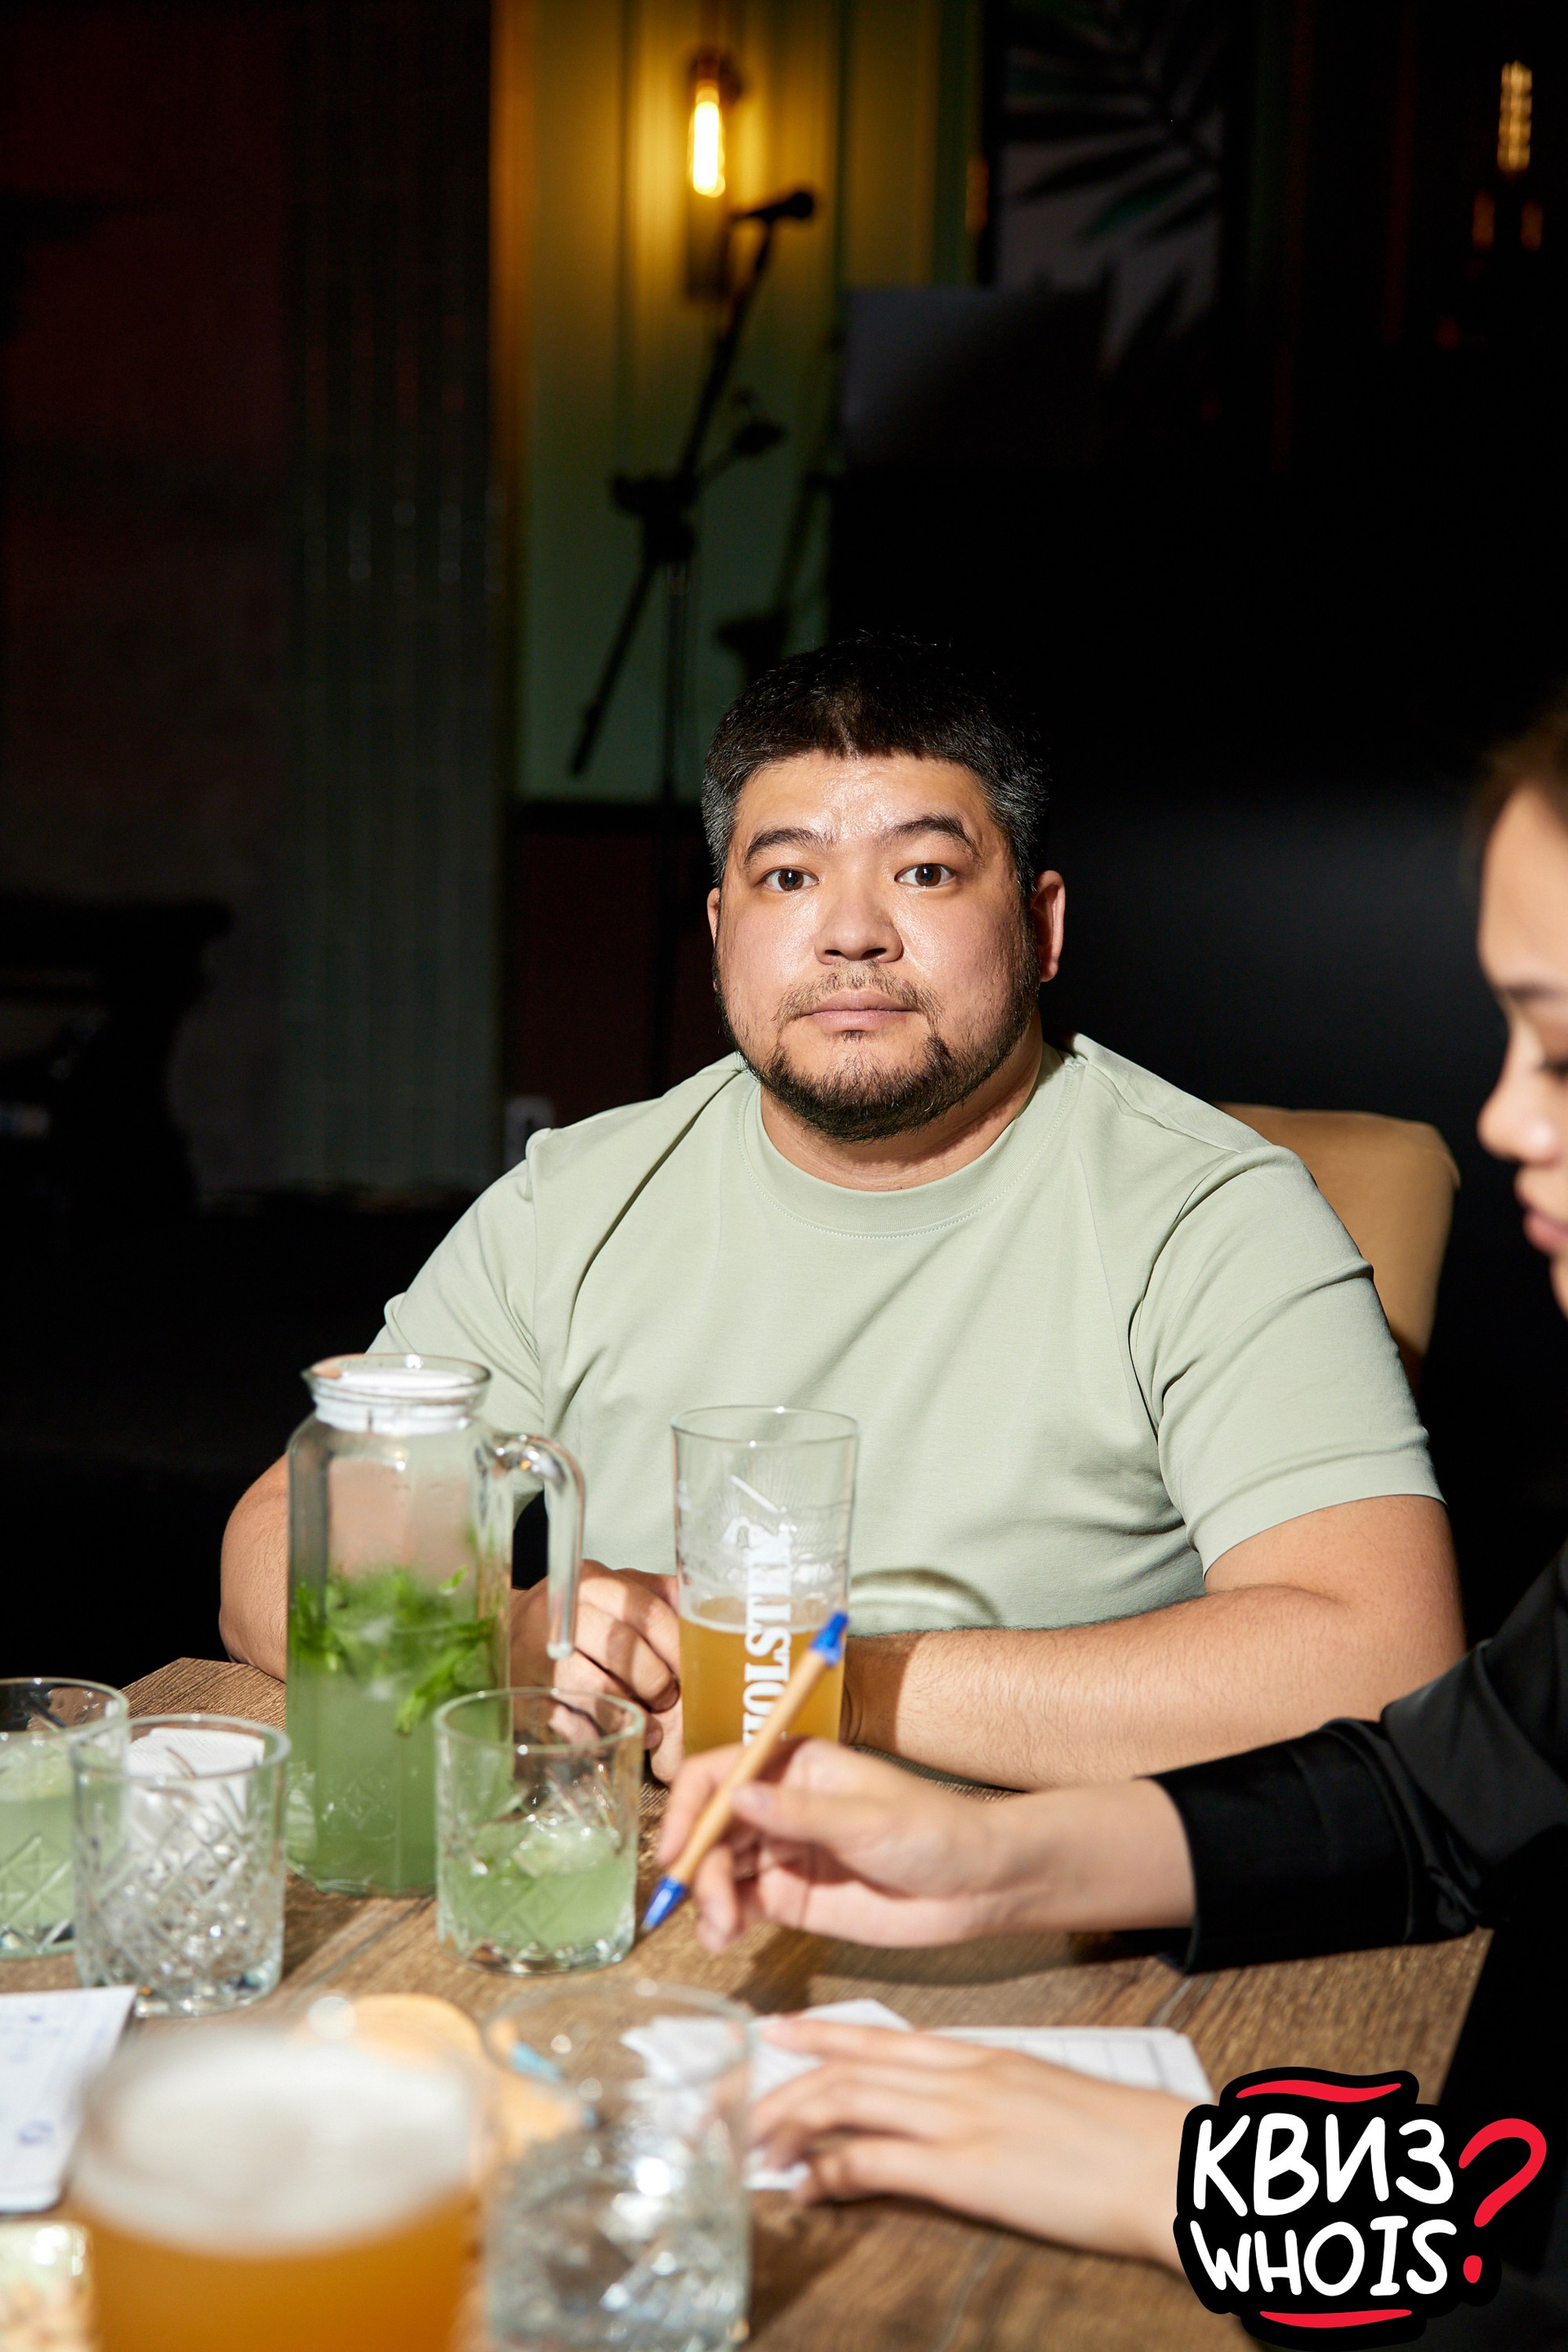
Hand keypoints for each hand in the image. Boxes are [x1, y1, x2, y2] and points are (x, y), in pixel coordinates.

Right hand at [510, 1564, 685, 1777]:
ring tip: (650, 1723)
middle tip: (668, 1697)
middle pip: (622, 1649)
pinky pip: (570, 1724)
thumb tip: (710, 1609)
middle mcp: (564, 1616)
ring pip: (596, 1689)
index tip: (692, 1669)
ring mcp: (539, 1658)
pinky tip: (615, 1734)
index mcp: (594, 1583)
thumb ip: (659, 1595)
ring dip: (631, 1711)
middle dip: (655, 1680)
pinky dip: (600, 1735)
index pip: (646, 1611)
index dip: (675, 1646)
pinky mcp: (527, 1697)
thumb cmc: (579, 1615)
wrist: (510, 1630)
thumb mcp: (616, 1590)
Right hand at [658, 1739, 1023, 1949]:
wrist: (978, 1887)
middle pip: (711, 1827)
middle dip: (696, 1865)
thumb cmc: (933, 1833)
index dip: (689, 1805)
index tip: (677, 1846)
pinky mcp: (791, 1898)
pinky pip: (739, 1905)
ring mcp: (783, 1853)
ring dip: (707, 1899)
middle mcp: (781, 1806)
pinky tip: (725, 1938)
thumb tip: (734, 1795)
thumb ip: (799, 1814)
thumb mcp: (867, 1820)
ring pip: (718, 1870)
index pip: (721, 1773)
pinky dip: (721, 1922)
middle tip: (708, 1906)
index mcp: (797, 1767)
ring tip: (724, 1932)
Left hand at [751, 2018, 1188, 2268]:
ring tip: (760, 2150)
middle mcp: (963, 2076)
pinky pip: (876, 2163)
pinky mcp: (968, 2170)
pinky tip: (809, 2190)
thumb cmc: (1123, 2140)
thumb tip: (956, 2120)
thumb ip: (996, 2098)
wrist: (1169, 2163)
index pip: (883, 2036)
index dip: (823, 2033)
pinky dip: (832, 2174)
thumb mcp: (1048, 2098)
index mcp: (983, 2056)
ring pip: (849, 2103)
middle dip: (787, 2089)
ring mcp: (962, 2118)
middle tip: (745, 2110)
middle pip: (850, 2069)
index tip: (779, 2032)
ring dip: (794, 2126)